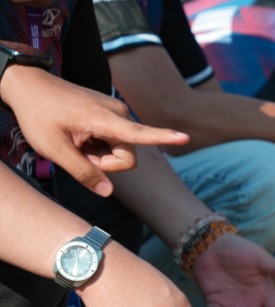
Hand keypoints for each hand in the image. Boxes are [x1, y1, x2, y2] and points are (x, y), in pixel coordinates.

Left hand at [0, 67, 188, 195]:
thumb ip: (83, 172)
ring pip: (121, 150)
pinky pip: (115, 140)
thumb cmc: (38, 115)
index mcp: (104, 119)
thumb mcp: (54, 149)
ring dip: (100, 154)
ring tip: (77, 141)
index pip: (139, 134)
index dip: (163, 138)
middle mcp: (118, 113)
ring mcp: (116, 112)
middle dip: (106, 163)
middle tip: (78, 153)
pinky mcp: (112, 113)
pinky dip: (98, 144)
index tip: (185, 137)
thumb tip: (108, 193)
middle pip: (127, 156)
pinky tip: (81, 135)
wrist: (28, 85)